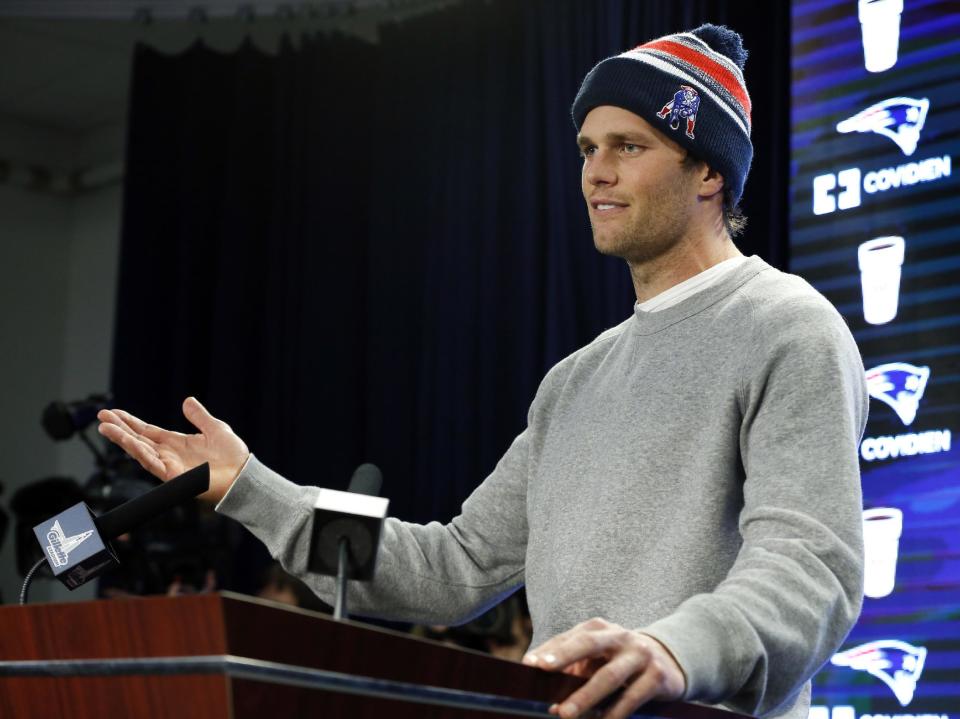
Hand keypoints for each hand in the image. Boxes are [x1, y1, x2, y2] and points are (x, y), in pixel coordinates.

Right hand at [97, 397, 249, 502]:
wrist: (243, 475)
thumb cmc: (233, 456)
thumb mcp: (215, 428)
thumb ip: (199, 416)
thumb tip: (188, 401)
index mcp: (176, 443)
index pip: (147, 431)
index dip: (130, 422)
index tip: (113, 413)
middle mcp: (168, 454)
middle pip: (137, 440)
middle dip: (119, 429)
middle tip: (101, 417)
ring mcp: (169, 466)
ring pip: (139, 451)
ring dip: (122, 439)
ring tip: (105, 428)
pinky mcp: (173, 476)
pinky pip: (153, 463)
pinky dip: (140, 453)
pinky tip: (129, 443)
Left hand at [522, 618, 684, 718]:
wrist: (669, 660)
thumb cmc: (620, 660)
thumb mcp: (597, 657)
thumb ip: (572, 667)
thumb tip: (546, 694)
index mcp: (600, 628)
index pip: (571, 637)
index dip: (550, 649)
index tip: (529, 663)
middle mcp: (620, 637)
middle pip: (589, 644)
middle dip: (565, 656)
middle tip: (542, 670)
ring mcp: (640, 654)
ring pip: (609, 676)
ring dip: (585, 696)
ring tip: (565, 713)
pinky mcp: (656, 676)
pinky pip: (632, 697)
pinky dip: (614, 713)